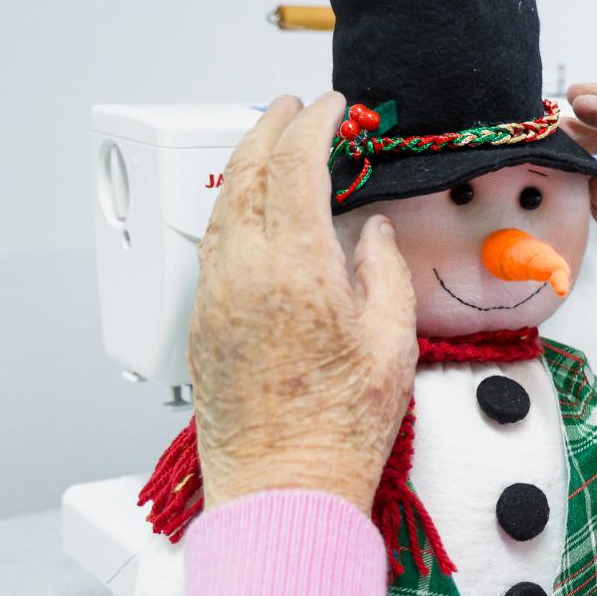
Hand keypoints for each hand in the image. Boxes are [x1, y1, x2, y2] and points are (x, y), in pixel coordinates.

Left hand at [189, 93, 417, 515]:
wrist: (285, 487)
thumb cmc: (341, 429)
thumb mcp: (392, 342)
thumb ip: (383, 271)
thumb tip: (373, 234)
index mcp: (297, 267)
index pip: (295, 165)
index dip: (314, 124)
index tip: (333, 108)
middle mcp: (246, 271)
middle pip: (246, 172)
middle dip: (270, 128)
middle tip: (295, 109)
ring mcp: (217, 295)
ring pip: (223, 205)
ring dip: (247, 165)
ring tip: (273, 149)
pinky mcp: (205, 321)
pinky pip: (215, 243)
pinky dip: (234, 208)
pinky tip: (253, 213)